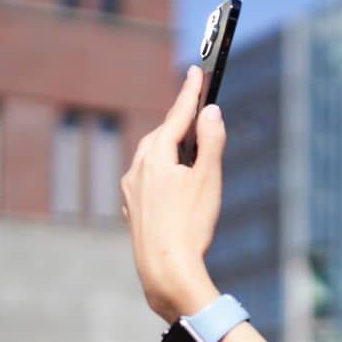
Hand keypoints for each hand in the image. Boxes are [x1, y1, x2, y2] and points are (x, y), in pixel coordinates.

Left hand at [121, 65, 223, 322]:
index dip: (189, 93)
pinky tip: (170, 184)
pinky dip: (160, 171)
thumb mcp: (208, 179)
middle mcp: (138, 168)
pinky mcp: (133, 208)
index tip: (195, 71)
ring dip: (168, 148)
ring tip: (187, 150)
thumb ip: (210, 142)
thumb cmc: (190, 226)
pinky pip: (145, 178)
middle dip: (179, 122)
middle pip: (161, 135)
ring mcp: (131, 189)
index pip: (176, 115)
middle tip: (196, 110)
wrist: (164, 270)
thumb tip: (210, 111)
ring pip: (150, 157)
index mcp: (156, 156)